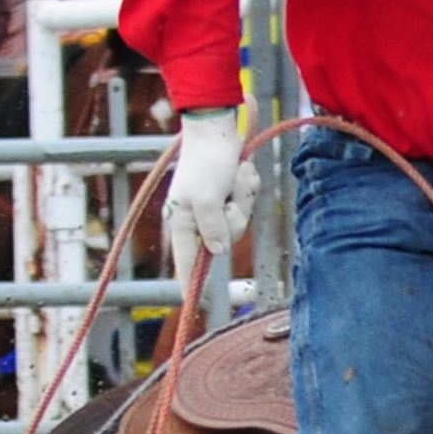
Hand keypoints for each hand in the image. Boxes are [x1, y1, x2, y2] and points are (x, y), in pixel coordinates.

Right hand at [161, 109, 254, 285]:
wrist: (217, 129)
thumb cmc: (207, 162)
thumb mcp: (207, 198)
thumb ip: (213, 227)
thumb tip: (218, 252)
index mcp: (183, 220)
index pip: (188, 260)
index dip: (192, 281)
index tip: (196, 303)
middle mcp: (198, 216)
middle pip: (228, 239)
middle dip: (236, 216)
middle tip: (230, 195)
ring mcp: (216, 205)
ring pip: (241, 219)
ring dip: (244, 197)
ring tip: (234, 176)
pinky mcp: (230, 193)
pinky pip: (248, 201)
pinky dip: (249, 186)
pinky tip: (240, 170)